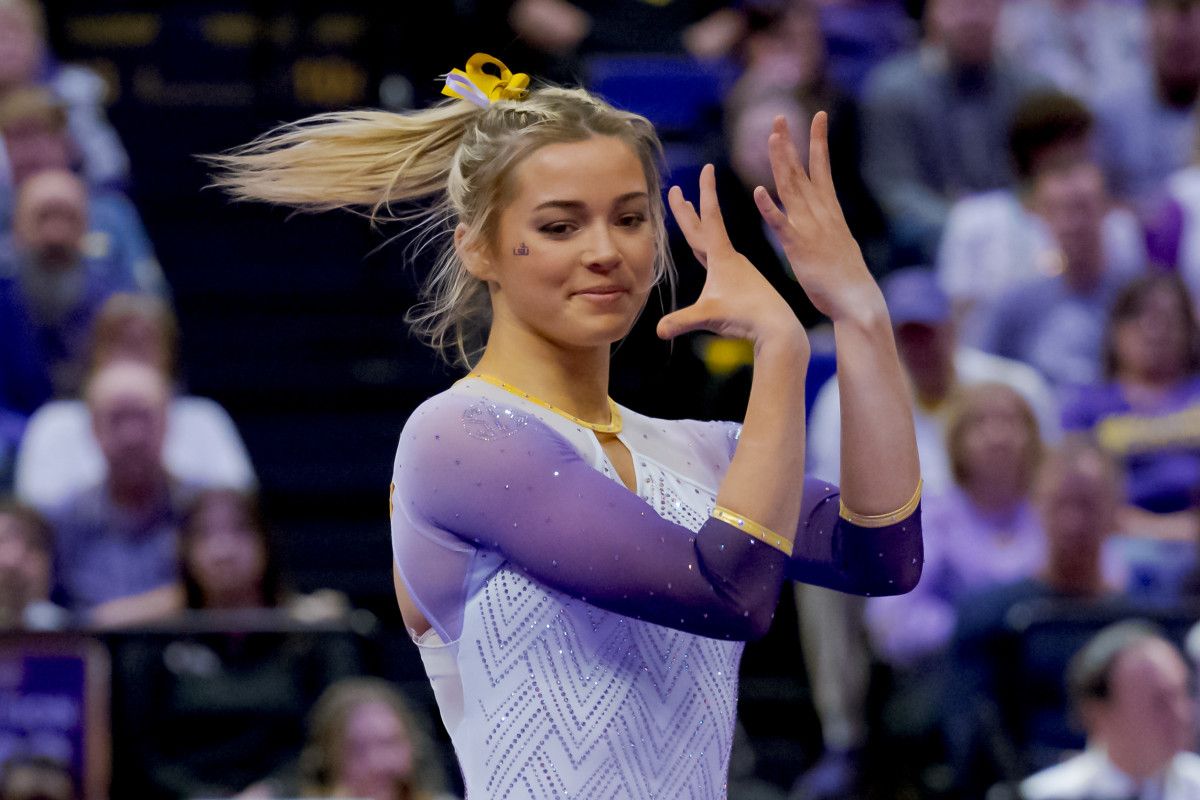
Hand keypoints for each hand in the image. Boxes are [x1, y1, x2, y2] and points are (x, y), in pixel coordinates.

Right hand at [658, 164, 806, 350]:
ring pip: (711, 241)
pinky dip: (709, 248)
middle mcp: (730, 258)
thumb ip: (682, 321)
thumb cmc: (746, 317)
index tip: (707, 167)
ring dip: (698, 226)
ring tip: (690, 214)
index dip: (706, 192)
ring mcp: (737, 269)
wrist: (778, 327)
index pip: (711, 217)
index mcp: (722, 256)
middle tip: (676, 190)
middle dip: (688, 209)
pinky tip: (709, 255)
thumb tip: (658, 331)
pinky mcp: (741, 281)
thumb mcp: (710, 316)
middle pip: (704, 227)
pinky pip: (720, 257)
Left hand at [755, 113, 881, 320]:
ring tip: (772, 138)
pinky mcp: (799, 248)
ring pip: (792, 190)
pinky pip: (781, 225)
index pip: (823, 169)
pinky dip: (770, 207)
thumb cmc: (847, 278)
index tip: (818, 116)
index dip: (819, 142)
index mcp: (830, 211)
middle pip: (803, 172)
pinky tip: (758, 191)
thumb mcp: (838, 243)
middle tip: (780, 116)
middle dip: (792, 143)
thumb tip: (827, 217)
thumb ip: (828, 227)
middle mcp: (821, 214)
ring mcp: (810, 229)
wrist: (858, 301)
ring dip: (781, 163)